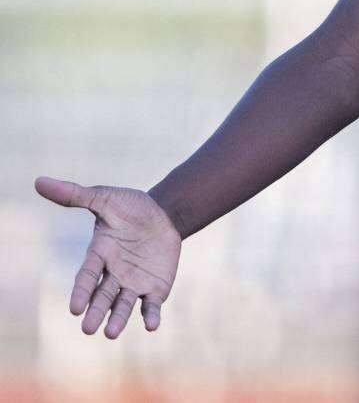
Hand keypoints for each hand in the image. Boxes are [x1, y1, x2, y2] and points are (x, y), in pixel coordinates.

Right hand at [34, 176, 181, 338]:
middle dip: (96, 311)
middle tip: (88, 328)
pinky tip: (152, 324)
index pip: (87, 276)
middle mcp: (113, 274)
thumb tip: (39, 181)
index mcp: (99, 255)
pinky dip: (150, 315)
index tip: (75, 308)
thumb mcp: (104, 198)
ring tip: (111, 333)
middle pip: (103, 296)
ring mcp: (134, 282)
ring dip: (118, 319)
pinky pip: (151, 305)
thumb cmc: (130, 207)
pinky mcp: (155, 288)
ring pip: (124, 305)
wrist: (164, 214)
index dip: (81, 291)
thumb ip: (75, 195)